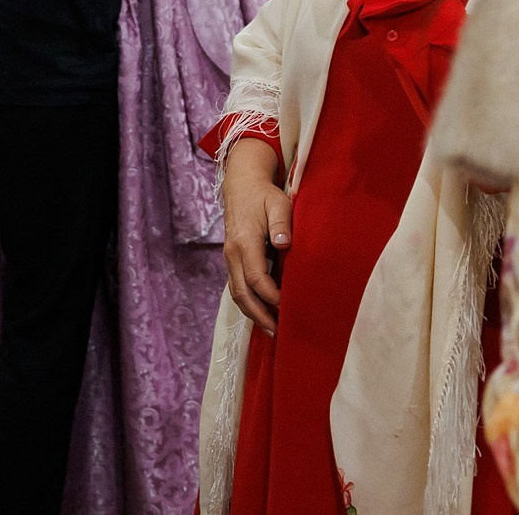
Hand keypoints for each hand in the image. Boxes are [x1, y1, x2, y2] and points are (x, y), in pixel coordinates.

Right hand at [220, 138, 290, 334]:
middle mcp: (232, 253)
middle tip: (277, 332)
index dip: (272, 296)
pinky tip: (261, 313)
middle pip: (242, 292)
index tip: (289, 307)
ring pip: (236, 292)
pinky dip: (248, 303)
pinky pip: (236, 286)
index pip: (256, 277)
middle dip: (259, 314)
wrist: (241, 186)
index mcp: (245, 241)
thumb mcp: (278, 203)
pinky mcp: (231, 259)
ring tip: (271, 329)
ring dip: (252, 313)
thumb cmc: (264, 195)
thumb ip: (282, 223)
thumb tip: (284, 243)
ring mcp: (229, 257)